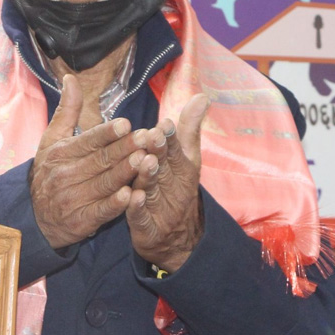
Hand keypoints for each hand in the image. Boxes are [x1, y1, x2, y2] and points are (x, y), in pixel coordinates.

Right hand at [29, 75, 144, 249]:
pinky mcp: (81, 220)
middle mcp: (66, 174)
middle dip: (125, 149)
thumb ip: (68, 109)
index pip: (88, 140)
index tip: (126, 124)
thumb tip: (71, 77)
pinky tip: (131, 195)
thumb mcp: (52, 139)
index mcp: (61, 152)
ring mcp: (73, 198)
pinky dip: (115, 204)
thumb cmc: (49, 171)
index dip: (107, 133)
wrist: (34, 216)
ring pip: (104, 183)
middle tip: (148, 138)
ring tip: (146, 161)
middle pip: (100, 160)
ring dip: (126, 172)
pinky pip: (101, 211)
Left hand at [126, 94, 209, 272]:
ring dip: (148, 176)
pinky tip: (131, 197)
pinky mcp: (146, 227)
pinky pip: (140, 217)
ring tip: (145, 162)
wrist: (177, 239)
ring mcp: (159, 207)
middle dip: (160, 151)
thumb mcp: (186, 159)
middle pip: (164, 166)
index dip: (172, 137)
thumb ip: (189, 128)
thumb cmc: (176, 187)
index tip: (165, 123)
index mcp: (180, 168)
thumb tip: (202, 96)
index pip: (176, 149)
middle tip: (154, 136)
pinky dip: (137, 208)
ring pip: (151, 188)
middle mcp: (171, 185)